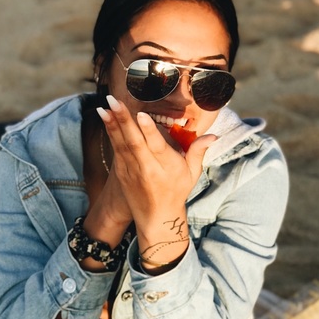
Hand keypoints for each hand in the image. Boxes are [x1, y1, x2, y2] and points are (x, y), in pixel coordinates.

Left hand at [98, 96, 214, 245]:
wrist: (156, 218)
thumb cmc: (176, 192)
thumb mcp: (191, 174)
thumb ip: (198, 152)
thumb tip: (214, 135)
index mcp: (166, 167)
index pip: (156, 146)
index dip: (148, 130)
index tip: (140, 114)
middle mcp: (147, 168)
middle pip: (134, 141)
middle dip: (123, 120)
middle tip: (113, 100)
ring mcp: (131, 170)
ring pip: (121, 143)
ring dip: (112, 123)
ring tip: (105, 105)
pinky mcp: (121, 172)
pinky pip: (115, 148)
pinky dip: (110, 132)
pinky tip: (105, 117)